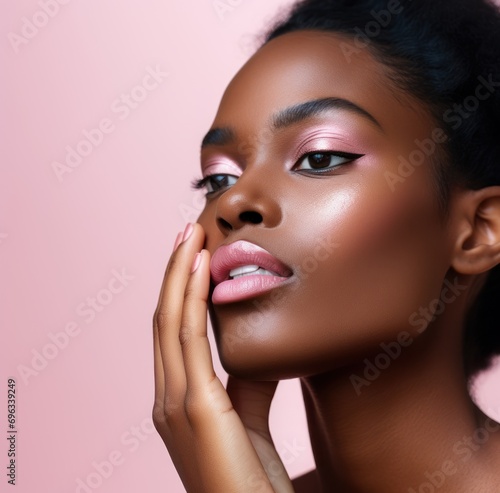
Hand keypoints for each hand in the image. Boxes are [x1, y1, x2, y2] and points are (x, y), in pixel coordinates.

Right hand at [152, 223, 293, 491]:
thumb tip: (255, 346)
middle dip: (175, 271)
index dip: (178, 289)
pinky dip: (192, 297)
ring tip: (192, 236)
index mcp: (175, 399)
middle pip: (164, 318)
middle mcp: (166, 398)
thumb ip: (246, 382)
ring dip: (180, 273)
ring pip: (170, 320)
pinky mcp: (195, 408)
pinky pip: (190, 338)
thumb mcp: (246, 417)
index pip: (171, 331)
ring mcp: (175, 403)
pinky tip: (202, 267)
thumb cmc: (250, 476)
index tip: (193, 254)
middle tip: (189, 231)